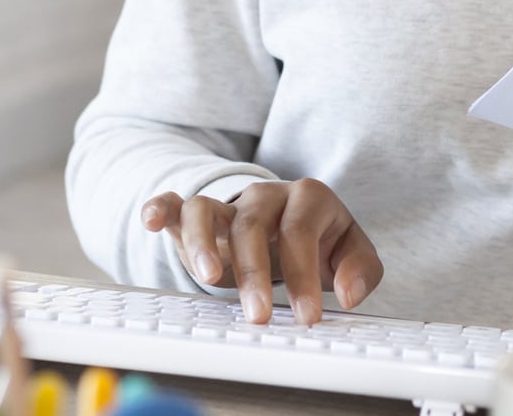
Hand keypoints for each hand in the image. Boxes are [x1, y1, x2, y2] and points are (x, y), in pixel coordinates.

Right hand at [140, 179, 383, 325]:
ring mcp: (228, 202)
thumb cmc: (318, 240)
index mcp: (308, 198)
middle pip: (252, 226)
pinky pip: (175, 203)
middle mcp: (264, 194)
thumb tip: (348, 294)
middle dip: (255, 273)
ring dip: (204, 244)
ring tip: (209, 279)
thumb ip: (360, 269)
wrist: (286, 221)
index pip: (301, 232)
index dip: (304, 275)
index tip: (307, 317)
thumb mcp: (349, 250)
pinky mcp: (195, 213)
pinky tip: (152, 222)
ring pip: (207, 210)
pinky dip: (161, 208)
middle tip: (260, 316)